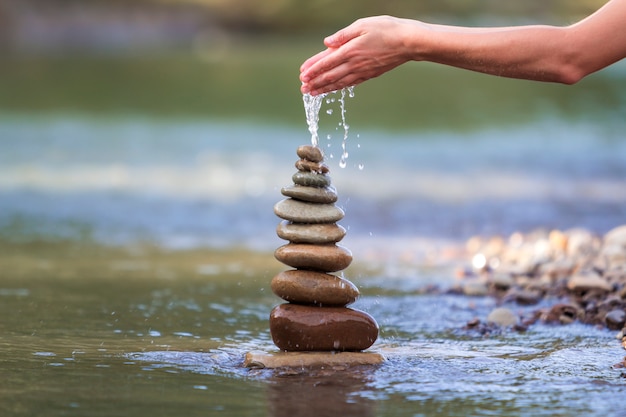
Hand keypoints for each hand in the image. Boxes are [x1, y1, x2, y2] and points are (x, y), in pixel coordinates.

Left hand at [300, 16, 418, 94]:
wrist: (408, 42)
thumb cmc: (386, 29)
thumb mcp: (362, 25)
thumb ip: (342, 35)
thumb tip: (326, 43)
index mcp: (350, 51)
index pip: (326, 63)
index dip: (313, 70)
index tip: (302, 75)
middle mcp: (354, 64)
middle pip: (330, 76)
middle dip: (314, 83)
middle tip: (302, 89)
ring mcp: (362, 72)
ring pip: (339, 83)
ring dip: (324, 89)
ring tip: (312, 94)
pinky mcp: (369, 75)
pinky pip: (350, 84)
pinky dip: (338, 88)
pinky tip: (332, 89)